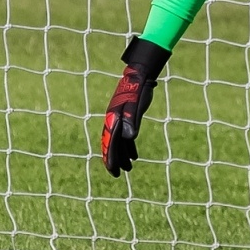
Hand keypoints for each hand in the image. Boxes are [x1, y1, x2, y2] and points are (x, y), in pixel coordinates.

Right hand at [100, 38, 170, 175]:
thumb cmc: (137, 89)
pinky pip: (126, 136)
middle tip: (119, 174)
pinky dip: (130, 146)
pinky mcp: (127, 118)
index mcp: (113, 119)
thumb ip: (132, 120)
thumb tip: (130, 138)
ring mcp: (119, 119)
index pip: (111, 143)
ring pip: (119, 142)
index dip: (111, 158)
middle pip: (112, 144)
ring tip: (129, 168)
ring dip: (124, 155)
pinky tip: (135, 156)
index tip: (114, 171)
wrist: (139, 76)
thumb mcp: (136, 105)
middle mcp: (113, 120)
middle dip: (115, 160)